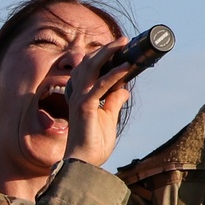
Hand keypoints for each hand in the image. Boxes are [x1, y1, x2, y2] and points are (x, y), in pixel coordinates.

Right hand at [63, 38, 131, 167]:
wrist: (84, 164)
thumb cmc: (94, 144)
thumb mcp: (108, 119)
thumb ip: (114, 102)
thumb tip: (125, 89)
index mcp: (82, 96)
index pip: (90, 69)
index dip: (103, 56)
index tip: (121, 48)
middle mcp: (78, 94)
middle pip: (89, 63)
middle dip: (106, 49)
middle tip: (123, 40)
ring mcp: (80, 99)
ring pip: (91, 68)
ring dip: (108, 54)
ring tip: (124, 43)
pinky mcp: (85, 107)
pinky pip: (100, 86)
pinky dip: (113, 75)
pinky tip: (126, 68)